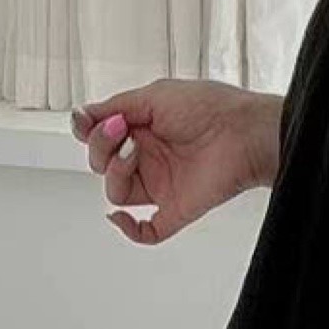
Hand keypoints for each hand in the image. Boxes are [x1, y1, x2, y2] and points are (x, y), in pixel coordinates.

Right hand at [71, 80, 281, 246]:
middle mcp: (149, 157)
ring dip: (113, 173)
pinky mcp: (176, 209)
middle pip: (102, 163)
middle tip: (119, 130)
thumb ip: (116, 107)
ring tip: (133, 152)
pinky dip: (129, 230)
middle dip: (101, 147)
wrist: (245, 132)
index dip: (88, 132)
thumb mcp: (154, 96)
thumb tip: (83, 115)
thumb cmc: (210, 108)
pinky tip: (119, 217)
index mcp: (142, 129)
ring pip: (116, 192)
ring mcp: (161, 184)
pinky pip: (146, 232)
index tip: (85, 122)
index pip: (100, 137)